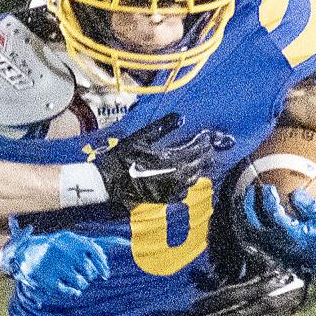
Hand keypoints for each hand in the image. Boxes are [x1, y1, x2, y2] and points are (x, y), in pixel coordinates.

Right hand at [0, 222, 130, 306]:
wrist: (24, 252)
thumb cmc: (56, 246)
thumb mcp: (74, 240)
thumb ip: (96, 243)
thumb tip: (124, 243)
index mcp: (73, 239)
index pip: (96, 252)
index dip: (102, 266)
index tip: (105, 275)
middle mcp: (65, 251)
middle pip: (90, 271)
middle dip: (89, 276)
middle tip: (81, 275)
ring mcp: (56, 266)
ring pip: (81, 282)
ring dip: (81, 285)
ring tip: (74, 281)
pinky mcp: (48, 280)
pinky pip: (68, 292)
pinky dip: (73, 293)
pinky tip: (74, 291)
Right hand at [93, 112, 227, 205]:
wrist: (108, 181)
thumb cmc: (122, 157)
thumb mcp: (140, 138)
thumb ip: (162, 127)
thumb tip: (180, 117)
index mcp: (168, 160)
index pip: (195, 150)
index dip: (203, 143)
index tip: (208, 136)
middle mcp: (173, 177)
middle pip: (197, 165)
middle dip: (204, 155)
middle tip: (208, 146)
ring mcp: (169, 190)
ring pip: (193, 179)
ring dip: (198, 168)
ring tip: (200, 159)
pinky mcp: (164, 198)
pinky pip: (184, 192)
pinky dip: (187, 183)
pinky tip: (185, 176)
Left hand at [183, 263, 315, 315]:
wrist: (309, 283)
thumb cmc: (283, 268)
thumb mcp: (266, 258)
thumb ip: (249, 255)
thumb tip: (232, 249)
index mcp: (262, 284)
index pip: (231, 294)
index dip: (211, 301)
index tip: (193, 306)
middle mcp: (267, 302)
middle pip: (234, 314)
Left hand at [234, 186, 315, 274]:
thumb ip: (307, 205)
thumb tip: (293, 193)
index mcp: (292, 235)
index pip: (272, 214)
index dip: (268, 198)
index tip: (269, 188)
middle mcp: (277, 244)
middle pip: (253, 223)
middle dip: (249, 203)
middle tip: (252, 189)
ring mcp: (270, 249)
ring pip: (246, 232)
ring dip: (241, 214)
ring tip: (243, 198)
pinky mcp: (266, 252)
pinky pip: (247, 239)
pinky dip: (241, 225)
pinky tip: (243, 213)